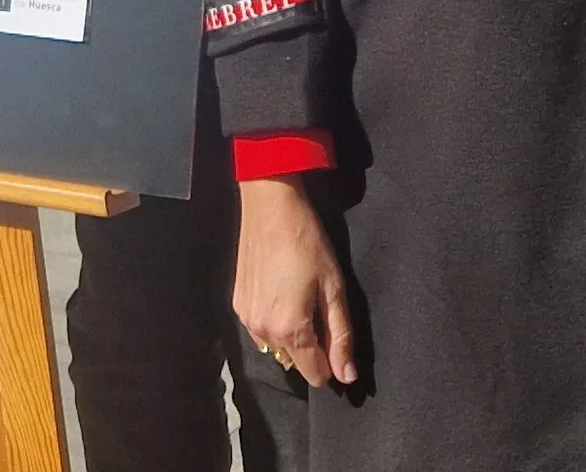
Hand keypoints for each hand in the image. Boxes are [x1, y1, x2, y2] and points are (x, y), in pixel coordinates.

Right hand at [234, 177, 358, 386]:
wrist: (271, 209)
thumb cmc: (308, 244)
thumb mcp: (335, 289)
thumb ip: (341, 337)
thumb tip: (347, 376)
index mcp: (291, 330)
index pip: (314, 374)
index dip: (331, 364)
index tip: (337, 340)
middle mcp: (263, 332)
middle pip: (294, 362)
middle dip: (311, 348)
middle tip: (320, 310)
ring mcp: (247, 319)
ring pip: (276, 347)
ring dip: (291, 336)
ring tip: (300, 299)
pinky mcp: (237, 305)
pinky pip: (260, 330)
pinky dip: (273, 322)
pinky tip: (281, 294)